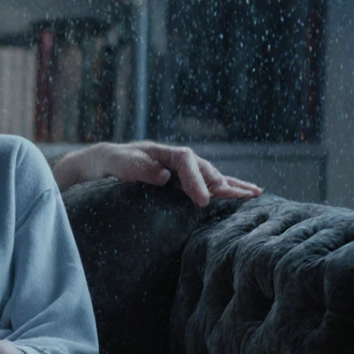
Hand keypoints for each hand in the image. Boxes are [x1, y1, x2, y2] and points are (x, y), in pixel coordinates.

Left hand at [52, 141, 261, 206]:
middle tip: (240, 197)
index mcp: (161, 153)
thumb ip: (137, 168)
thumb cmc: (107, 163)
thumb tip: (164, 176)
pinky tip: (241, 193)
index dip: (196, 180)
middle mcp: (175, 159)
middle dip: (222, 183)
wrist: (99, 163)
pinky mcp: (179, 182)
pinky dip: (223, 188)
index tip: (202, 200)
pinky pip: (205, 184)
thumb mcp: (116, 164)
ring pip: (210, 175)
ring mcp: (179, 170)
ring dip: (230, 185)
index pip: (185, 162)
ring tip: (253, 193)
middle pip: (205, 168)